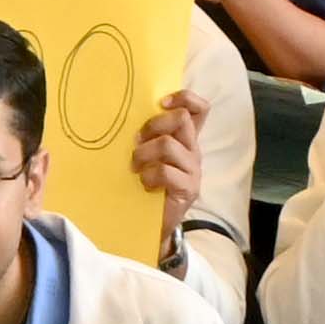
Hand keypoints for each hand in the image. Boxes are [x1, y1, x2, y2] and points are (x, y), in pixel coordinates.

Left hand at [130, 88, 205, 225]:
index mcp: (185, 139)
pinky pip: (166, 171)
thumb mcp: (147, 155)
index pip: (199, 109)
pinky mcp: (189, 189)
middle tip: (137, 142)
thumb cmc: (146, 184)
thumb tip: (125, 115)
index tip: (162, 103)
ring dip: (144, 153)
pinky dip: (149, 176)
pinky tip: (144, 185)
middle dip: (154, 125)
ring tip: (135, 167)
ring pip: (169, 144)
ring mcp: (193, 170)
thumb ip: (147, 136)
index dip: (184, 98)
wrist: (153, 225)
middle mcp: (193, 151)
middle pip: (182, 119)